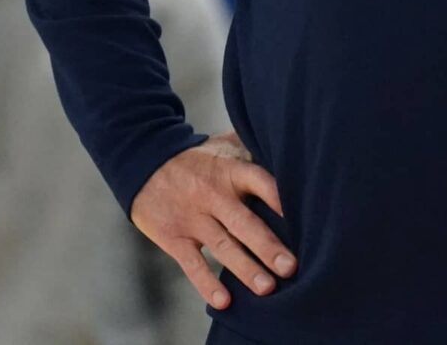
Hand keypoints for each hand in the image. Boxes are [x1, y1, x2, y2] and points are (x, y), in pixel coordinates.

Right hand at [131, 133, 295, 310]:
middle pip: (244, 222)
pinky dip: (207, 283)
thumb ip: (252, 149)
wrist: (143, 161)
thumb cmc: (195, 159)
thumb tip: (289, 147)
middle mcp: (213, 194)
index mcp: (230, 171)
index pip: (260, 182)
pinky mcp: (173, 237)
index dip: (280, 199)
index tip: (304, 218)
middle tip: (290, 267)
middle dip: (267, 246)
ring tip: (267, 288)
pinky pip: (192, 263)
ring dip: (245, 268)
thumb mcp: (222, 146)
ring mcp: (193, 217)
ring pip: (223, 246)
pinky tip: (224, 300)